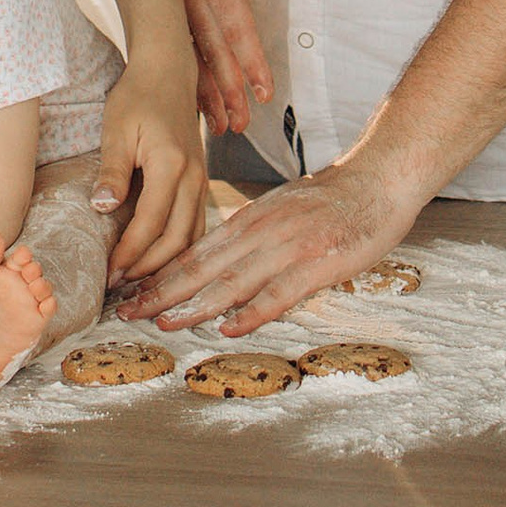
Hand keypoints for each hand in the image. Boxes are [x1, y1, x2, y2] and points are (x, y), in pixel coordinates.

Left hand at [91, 53, 207, 282]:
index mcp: (171, 164)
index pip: (151, 223)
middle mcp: (194, 177)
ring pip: (193, 237)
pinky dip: (179, 248)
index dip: (130, 252)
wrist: (168, 73)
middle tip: (120, 285)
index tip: (109, 271)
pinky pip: (196, 225)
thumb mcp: (116, 130)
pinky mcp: (201, 182)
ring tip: (138, 280)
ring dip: (167, 263)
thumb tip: (103, 209)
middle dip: (149, 267)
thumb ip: (112, 171)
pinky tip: (159, 259)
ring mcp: (202, 181)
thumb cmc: (137, 98)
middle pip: (178, 239)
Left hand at [117, 147, 423, 338]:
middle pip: (201, 265)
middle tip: (125, 311)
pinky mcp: (317, 263)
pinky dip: (252, 311)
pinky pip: (279, 292)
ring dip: (194, 304)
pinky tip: (230, 328)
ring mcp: (288, 247)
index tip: (131, 290)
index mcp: (250, 220)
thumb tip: (223, 264)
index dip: (160, 272)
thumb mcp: (282, 210)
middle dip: (160, 291)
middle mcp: (260, 232)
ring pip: (231, 280)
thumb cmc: (335, 199)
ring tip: (162, 322)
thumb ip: (253, 236)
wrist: (380, 178)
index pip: (195, 250)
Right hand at [174, 0, 314, 136]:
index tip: (264, 92)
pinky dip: (191, 73)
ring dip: (206, 90)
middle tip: (241, 125)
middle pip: (210, 51)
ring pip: (191, 53)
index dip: (250, 63)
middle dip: (226, 90)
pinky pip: (182, 44)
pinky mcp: (173, 1)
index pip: (236, 29)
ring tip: (222, 124)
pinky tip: (199, 98)